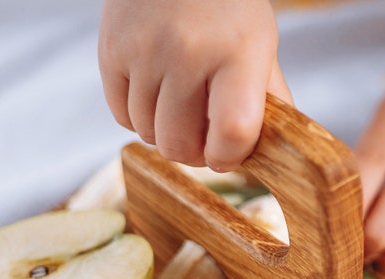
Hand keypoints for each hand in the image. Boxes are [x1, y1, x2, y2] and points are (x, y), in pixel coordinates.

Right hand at [98, 0, 291, 170]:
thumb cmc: (227, 6)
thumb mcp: (261, 44)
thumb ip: (270, 99)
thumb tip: (272, 151)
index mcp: (238, 52)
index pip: (232, 131)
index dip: (229, 156)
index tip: (228, 153)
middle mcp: (188, 51)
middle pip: (180, 144)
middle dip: (194, 153)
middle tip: (202, 138)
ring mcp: (144, 51)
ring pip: (149, 135)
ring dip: (165, 133)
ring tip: (181, 106)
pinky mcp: (111, 51)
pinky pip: (122, 116)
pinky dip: (140, 116)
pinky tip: (156, 93)